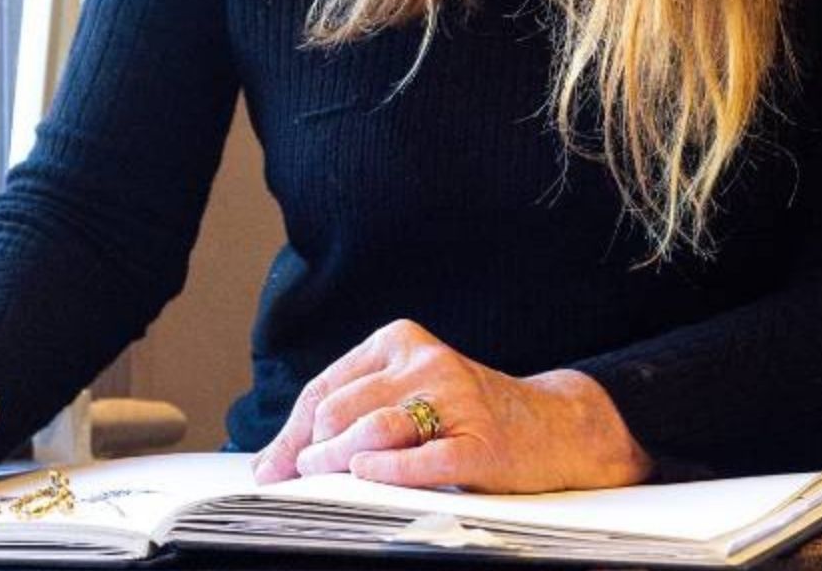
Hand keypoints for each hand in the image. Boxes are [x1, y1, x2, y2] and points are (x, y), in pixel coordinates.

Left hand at [252, 319, 652, 492]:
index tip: (272, 467)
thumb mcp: (406, 393)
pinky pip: (424, 460)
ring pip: (374, 429)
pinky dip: (389, 471)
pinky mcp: (480, 441)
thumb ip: (348, 414)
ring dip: (337, 461)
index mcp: (399, 340)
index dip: (292, 432)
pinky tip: (366, 475)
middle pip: (343, 410)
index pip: (326, 387)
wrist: (549, 425)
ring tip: (322, 480)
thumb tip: (274, 463)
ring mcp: (455, 397)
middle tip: (299, 478)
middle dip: (311, 450)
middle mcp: (426, 360)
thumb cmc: (463, 413)